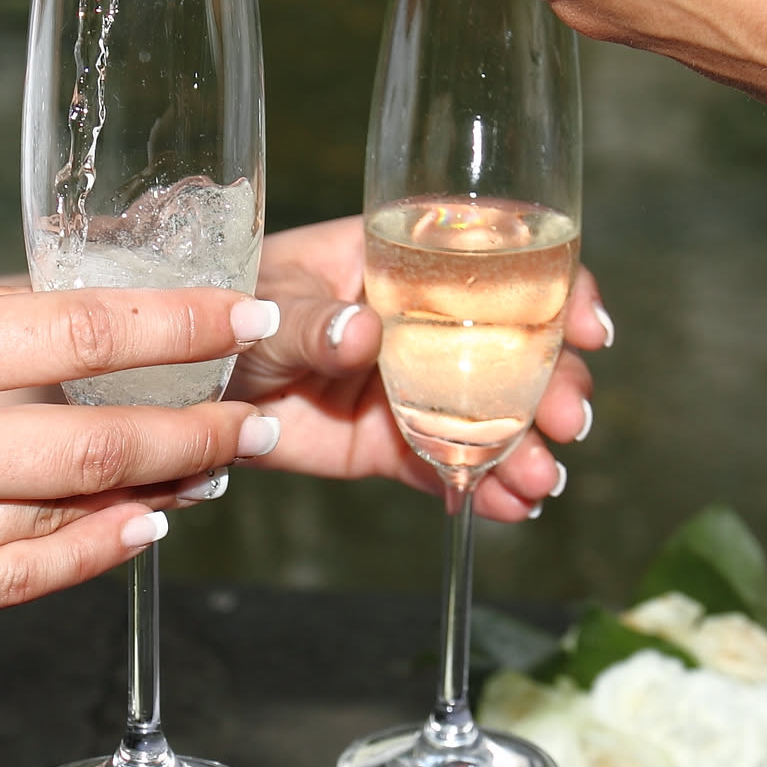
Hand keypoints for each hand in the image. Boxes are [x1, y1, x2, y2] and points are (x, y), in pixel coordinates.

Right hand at [0, 283, 280, 641]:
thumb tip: (87, 309)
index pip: (72, 332)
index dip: (180, 322)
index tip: (249, 311)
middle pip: (91, 440)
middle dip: (200, 421)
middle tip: (265, 401)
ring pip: (64, 515)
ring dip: (161, 487)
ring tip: (222, 457)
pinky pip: (15, 586)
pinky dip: (92, 553)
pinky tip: (145, 523)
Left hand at [226, 216, 610, 521]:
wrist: (180, 388)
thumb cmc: (221, 314)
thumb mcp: (261, 306)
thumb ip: (309, 321)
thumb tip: (362, 329)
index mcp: (399, 260)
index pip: (498, 259)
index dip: (556, 287)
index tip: (586, 326)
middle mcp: (422, 320)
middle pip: (516, 344)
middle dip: (553, 383)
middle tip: (566, 421)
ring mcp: (413, 385)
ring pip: (493, 413)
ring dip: (528, 445)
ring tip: (539, 481)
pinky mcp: (392, 444)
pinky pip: (450, 465)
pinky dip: (485, 488)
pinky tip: (511, 507)